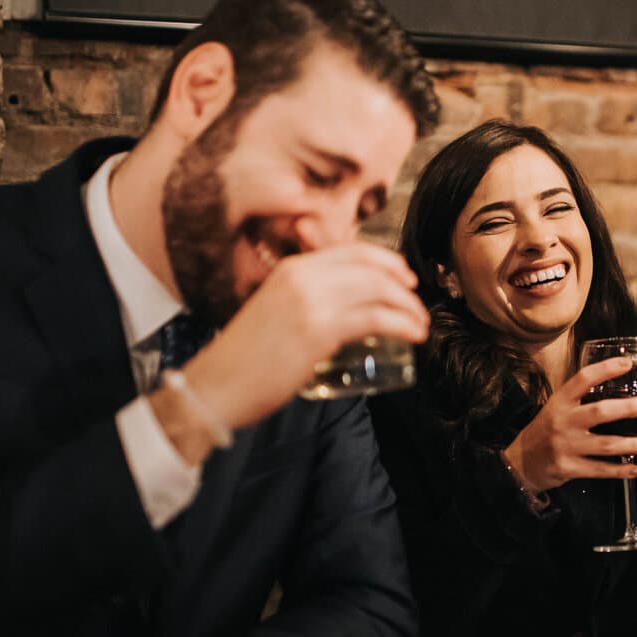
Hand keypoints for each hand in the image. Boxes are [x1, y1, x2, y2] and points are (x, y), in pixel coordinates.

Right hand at [183, 243, 429, 429]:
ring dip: (409, 307)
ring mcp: (311, 301)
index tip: (405, 277)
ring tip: (420, 325)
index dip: (387, 261)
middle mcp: (302, 276)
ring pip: (378, 291)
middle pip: (371, 268)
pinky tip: (413, 334)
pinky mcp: (319, 331)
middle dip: (403, 284)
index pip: (353, 251)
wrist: (216, 385)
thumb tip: (344, 308)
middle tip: (418, 304)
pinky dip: (402, 324)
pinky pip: (375, 318)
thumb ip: (306, 300)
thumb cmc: (245, 357)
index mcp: (291, 268)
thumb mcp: (276, 310)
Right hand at [502, 357, 636, 492]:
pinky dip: (620, 471)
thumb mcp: (555, 408)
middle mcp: (563, 422)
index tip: (627, 364)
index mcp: (560, 402)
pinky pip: (599, 470)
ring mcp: (565, 446)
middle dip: (628, 408)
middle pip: (600, 412)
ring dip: (631, 444)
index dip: (606, 369)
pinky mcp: (568, 468)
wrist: (520, 462)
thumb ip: (579, 399)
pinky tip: (635, 469)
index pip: (583, 379)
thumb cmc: (545, 431)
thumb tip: (615, 386)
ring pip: (605, 445)